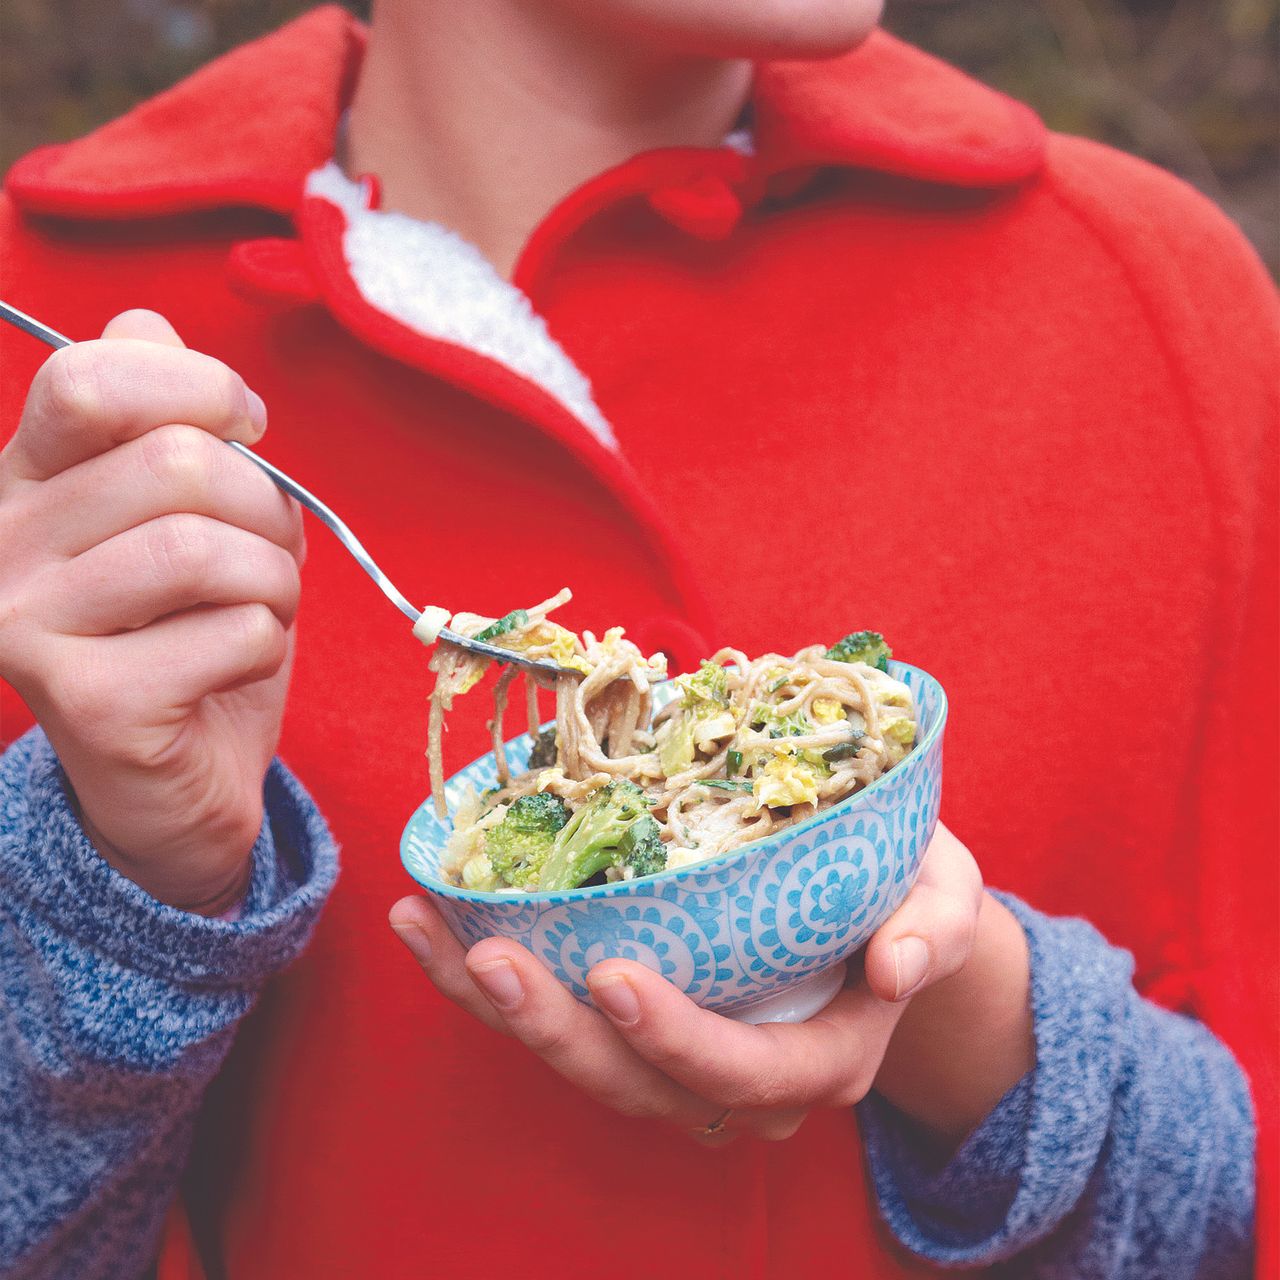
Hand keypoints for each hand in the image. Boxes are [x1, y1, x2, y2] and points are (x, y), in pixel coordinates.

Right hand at [0, 311, 304, 912]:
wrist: (176, 778)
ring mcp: (28, 627)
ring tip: (264, 608)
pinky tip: (238, 664)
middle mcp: (1, 544)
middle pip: (175, 464)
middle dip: (266, 509)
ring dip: (274, 580)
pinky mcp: (87, 702)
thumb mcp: (190, 515)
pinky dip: (268, 642)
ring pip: (207, 549)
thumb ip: (168, 421)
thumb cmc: (192, 634)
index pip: (87, 377)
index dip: (199, 385)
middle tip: (269, 555)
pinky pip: (233, 632)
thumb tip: (148, 322)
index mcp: (26, 479)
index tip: (250, 427)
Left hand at [390, 824, 1026, 1144]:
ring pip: (576, 1056)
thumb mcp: (946, 895)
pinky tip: (434, 919)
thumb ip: (933, 928)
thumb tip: (898, 967)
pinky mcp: (634, 1016)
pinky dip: (486, 973)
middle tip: (493, 958)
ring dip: (492, 1001)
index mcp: (819, 1057)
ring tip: (424, 927)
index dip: (676, 1039)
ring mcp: (676, 1053)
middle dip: (556, 1031)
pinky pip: (558, 1012)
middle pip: (633, 1082)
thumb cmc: (911, 895)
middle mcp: (738, 1075)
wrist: (882, 912)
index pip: (743, 1072)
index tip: (617, 976)